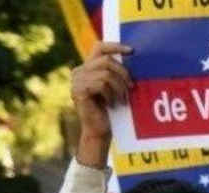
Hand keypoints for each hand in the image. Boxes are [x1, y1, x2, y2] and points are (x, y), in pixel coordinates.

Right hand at [70, 42, 131, 161]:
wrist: (100, 131)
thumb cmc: (111, 110)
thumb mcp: (115, 87)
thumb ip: (116, 73)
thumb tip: (131, 57)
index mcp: (87, 68)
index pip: (99, 48)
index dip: (115, 46)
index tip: (132, 51)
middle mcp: (79, 71)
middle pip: (107, 61)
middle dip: (124, 73)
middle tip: (131, 88)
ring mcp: (77, 81)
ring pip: (106, 73)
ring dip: (119, 87)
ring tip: (121, 99)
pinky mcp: (78, 90)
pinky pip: (101, 84)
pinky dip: (111, 94)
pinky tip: (111, 104)